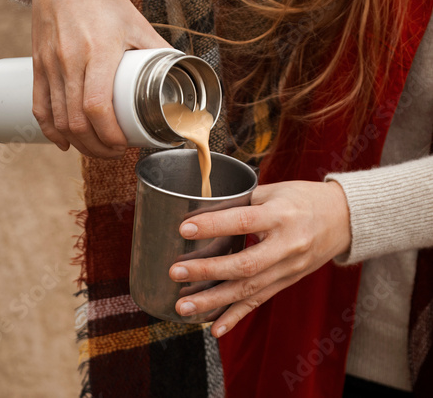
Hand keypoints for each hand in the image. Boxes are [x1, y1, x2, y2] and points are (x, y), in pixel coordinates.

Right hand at [31, 0, 170, 156]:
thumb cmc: (102, 1)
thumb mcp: (136, 24)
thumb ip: (157, 50)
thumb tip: (178, 75)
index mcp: (98, 51)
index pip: (97, 105)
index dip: (109, 133)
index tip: (123, 144)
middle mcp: (70, 61)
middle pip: (77, 121)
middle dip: (97, 147)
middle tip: (114, 153)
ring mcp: (50, 65)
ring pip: (58, 120)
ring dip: (78, 144)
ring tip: (97, 150)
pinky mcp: (38, 66)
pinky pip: (39, 107)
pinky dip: (50, 131)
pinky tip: (63, 143)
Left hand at [169, 180, 350, 337]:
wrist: (344, 219)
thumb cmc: (305, 199)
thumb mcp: (276, 191)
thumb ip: (243, 202)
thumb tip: (203, 211)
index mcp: (282, 215)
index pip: (245, 222)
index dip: (214, 225)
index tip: (185, 229)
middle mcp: (287, 246)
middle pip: (245, 264)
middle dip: (208, 271)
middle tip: (176, 272)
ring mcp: (288, 269)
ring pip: (249, 290)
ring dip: (213, 301)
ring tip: (183, 306)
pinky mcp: (287, 282)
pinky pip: (260, 301)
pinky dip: (236, 317)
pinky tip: (214, 329)